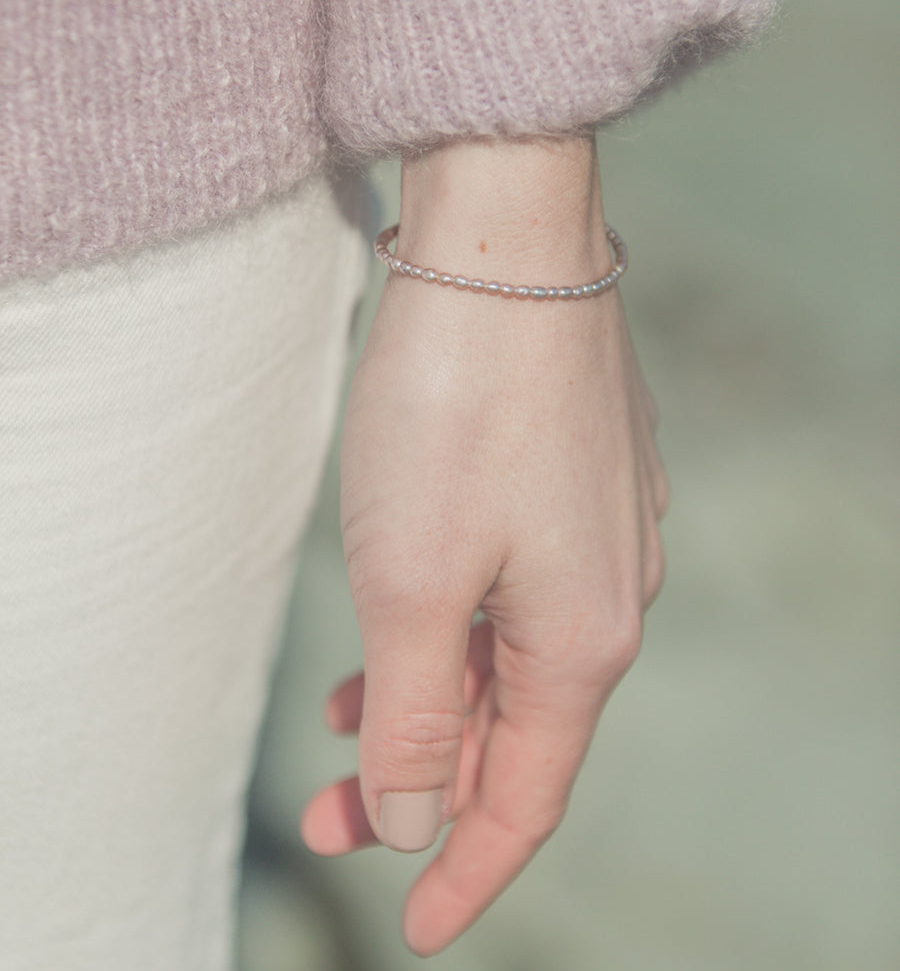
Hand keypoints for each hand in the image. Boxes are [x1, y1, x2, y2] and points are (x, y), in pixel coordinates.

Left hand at [301, 138, 666, 954]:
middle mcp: (611, 590)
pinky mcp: (576, 475)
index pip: (526, 795)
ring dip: (434, 698)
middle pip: (518, 726)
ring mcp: (601, 527)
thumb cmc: (456, 411)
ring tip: (349, 720)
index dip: (466, 871)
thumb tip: (424, 812)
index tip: (409, 923)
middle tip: (333, 813)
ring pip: (512, 655)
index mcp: (584, 638)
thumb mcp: (414, 584)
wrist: (506, 246)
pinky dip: (454, 627)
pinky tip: (412, 616)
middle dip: (426, 783)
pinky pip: (516, 588)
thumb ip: (424, 711)